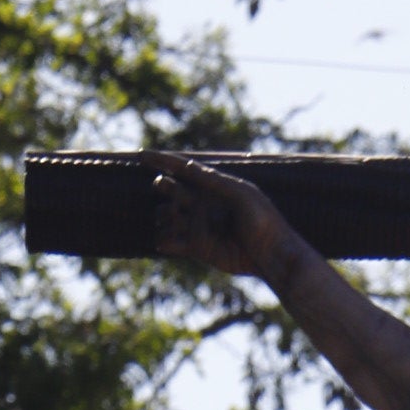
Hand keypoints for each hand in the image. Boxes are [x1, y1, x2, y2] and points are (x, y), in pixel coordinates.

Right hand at [153, 157, 289, 280]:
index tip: (140, 155)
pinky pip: (172, 242)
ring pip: (167, 216)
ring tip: (181, 221)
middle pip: (170, 189)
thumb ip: (213, 181)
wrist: (270, 255)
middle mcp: (202, 203)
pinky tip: (165, 241)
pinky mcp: (197, 248)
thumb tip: (186, 165)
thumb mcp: (240, 194)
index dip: (161, 160)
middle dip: (164, 187)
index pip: (181, 169)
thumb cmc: (262, 220)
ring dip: (166, 216)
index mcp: (212, 185)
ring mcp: (198, 225)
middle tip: (171, 192)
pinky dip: (164, 241)